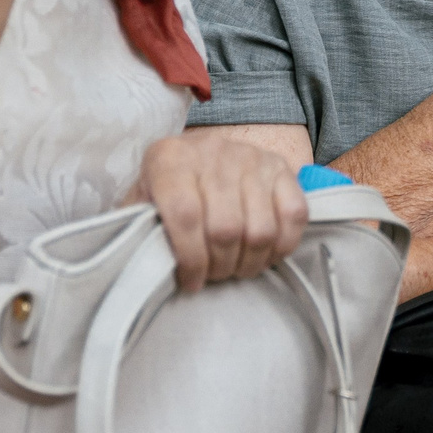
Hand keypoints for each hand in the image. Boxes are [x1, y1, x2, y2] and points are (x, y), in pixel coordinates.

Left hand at [135, 129, 308, 292]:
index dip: (191, 259)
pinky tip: (264, 254)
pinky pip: (294, 216)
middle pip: (226, 228)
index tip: (190, 281)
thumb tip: (143, 262)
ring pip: (261, 229)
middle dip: (220, 266)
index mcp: (170, 160)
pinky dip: (283, 246)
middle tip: (213, 275)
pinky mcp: (281, 168)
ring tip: (236, 267)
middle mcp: (213, 151)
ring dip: (250, 262)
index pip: (185, 216)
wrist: (201, 154)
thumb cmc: (168, 190)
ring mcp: (251, 158)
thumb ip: (138, 228)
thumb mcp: (142, 203)